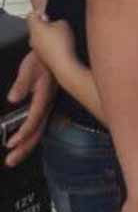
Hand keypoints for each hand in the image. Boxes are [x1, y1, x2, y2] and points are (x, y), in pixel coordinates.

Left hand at [5, 51, 56, 166]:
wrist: (52, 51)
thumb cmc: (41, 58)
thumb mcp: (29, 67)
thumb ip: (22, 83)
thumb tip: (13, 98)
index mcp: (45, 96)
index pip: (34, 119)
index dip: (23, 133)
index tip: (11, 143)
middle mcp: (47, 104)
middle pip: (38, 131)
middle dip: (24, 148)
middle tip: (10, 160)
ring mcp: (47, 106)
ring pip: (39, 130)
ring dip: (26, 145)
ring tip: (14, 156)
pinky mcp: (45, 105)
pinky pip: (38, 125)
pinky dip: (30, 136)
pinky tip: (23, 141)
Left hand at [27, 12, 75, 77]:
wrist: (63, 64)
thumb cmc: (62, 43)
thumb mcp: (64, 23)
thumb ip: (57, 20)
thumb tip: (54, 23)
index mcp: (35, 28)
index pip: (31, 15)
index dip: (39, 12)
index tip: (48, 14)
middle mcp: (32, 38)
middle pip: (35, 27)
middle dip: (45, 25)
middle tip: (57, 24)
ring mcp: (36, 49)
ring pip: (40, 38)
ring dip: (48, 35)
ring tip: (61, 36)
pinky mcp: (41, 57)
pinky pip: (44, 47)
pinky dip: (50, 45)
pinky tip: (61, 46)